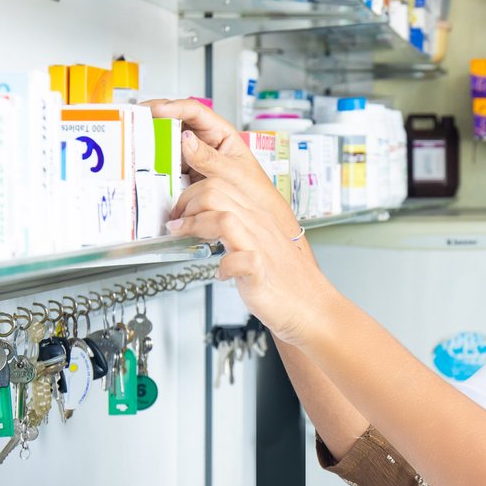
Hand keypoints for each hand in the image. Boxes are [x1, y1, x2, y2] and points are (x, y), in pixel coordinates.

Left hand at [147, 98, 333, 343]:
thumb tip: (199, 215)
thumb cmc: (280, 278)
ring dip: (194, 226)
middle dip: (185, 204)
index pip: (220, 179)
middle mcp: (259, 223)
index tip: (177, 206)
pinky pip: (238, 260)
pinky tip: (219, 272)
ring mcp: (261, 245)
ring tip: (183, 237)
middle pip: (215, 190)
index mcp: (256, 213)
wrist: (311, 306)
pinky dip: (223, 267)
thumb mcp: (252, 242)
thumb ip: (229, 223)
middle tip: (175, 222)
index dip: (190, 189)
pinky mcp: (261, 270)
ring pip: (222, 216)